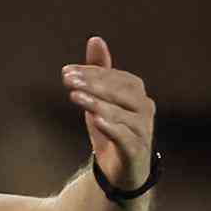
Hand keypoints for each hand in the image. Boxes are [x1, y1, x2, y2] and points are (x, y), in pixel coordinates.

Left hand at [61, 36, 155, 188]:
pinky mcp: (137, 152)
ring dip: (98, 103)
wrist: (120, 170)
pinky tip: (96, 120)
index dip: (92, 72)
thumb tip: (95, 39)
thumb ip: (99, 71)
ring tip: (75, 97)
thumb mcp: (100, 99)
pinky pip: (126, 138)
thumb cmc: (111, 129)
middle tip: (68, 80)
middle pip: (121, 93)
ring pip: (122, 114)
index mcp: (136, 93)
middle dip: (93, 85)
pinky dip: (112, 128)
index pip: (115, 77)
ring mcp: (143, 131)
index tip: (66, 72)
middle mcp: (144, 109)